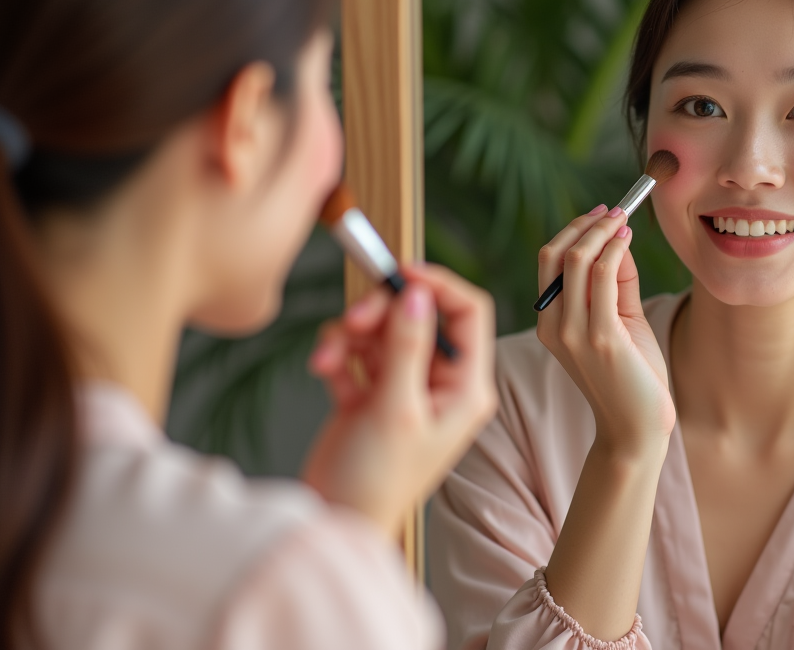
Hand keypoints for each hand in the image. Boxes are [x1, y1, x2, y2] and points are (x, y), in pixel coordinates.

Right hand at [303, 264, 496, 538]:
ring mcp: (406, 386)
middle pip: (418, 315)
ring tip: (328, 360)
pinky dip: (338, 355)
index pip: (469, 312)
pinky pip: (357, 350)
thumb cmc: (376, 480)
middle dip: (381, 312)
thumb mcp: (395, 409)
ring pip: (382, 329)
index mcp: (466, 388)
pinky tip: (325, 372)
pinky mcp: (371, 392)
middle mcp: (441, 383)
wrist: (334, 520)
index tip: (401, 274)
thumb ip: (407, 347)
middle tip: (353, 320)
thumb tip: (418, 294)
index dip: (438, 284)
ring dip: (351, 335)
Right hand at [536, 205, 674, 458]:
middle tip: (614, 209)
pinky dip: (614, 249)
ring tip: (623, 218)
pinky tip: (627, 240)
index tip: (601, 213)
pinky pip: (602, 277)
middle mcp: (552, 326)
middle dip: (585, 225)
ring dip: (603, 230)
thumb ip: (615, 283)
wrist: (637, 428)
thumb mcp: (619, 321)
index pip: (548, 262)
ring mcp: (573, 333)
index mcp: (548, 323)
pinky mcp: (601, 338)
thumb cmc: (631, 375)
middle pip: (555, 255)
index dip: (572, 231)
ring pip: (578, 260)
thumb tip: (618, 238)